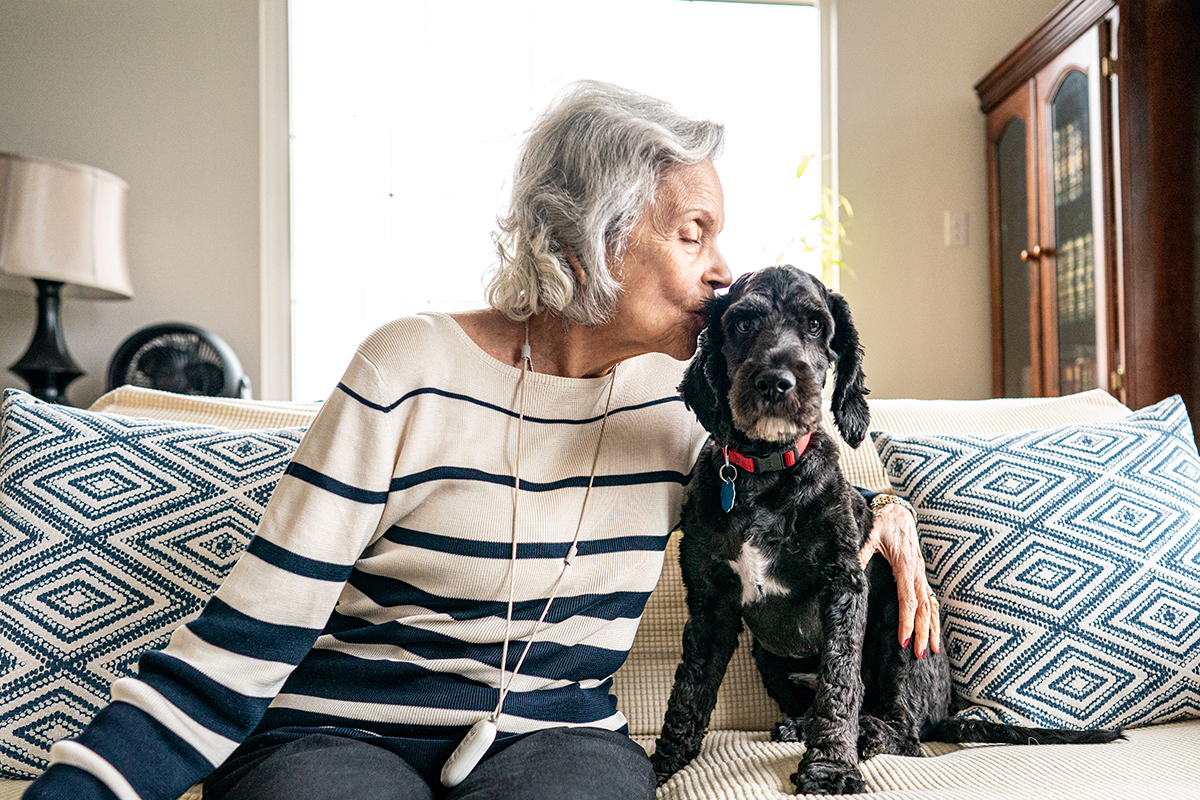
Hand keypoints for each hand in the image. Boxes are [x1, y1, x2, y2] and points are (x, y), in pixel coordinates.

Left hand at [858, 502, 940, 657]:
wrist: (897, 509)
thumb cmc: (882, 522)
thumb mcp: (869, 535)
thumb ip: (861, 553)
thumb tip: (850, 570)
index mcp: (905, 565)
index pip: (908, 600)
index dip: (906, 621)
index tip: (904, 641)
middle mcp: (917, 572)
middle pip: (923, 607)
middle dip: (923, 632)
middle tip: (921, 655)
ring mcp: (922, 573)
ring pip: (931, 605)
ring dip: (933, 627)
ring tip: (934, 650)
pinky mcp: (921, 573)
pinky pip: (930, 598)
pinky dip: (934, 616)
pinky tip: (935, 631)